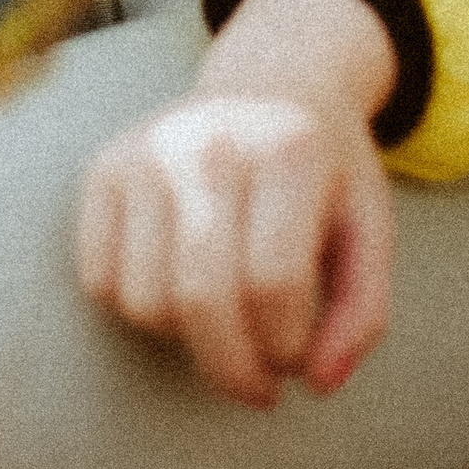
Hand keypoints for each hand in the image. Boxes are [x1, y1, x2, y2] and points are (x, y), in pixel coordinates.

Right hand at [76, 0, 395, 407]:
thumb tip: (320, 384)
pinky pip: (101, 281)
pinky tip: (181, 287)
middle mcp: (209, 141)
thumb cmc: (321, 171)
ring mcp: (148, 151)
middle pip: (202, 298)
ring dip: (188, 341)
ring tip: (224, 320)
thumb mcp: (368, 227)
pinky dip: (140, 310)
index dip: (288, 346)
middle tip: (259, 386)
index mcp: (287, 149)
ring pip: (145, 301)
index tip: (298, 358)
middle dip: (235, 370)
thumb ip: (361, 311)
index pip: (274, 282)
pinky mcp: (105, 167)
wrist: (268, 81)